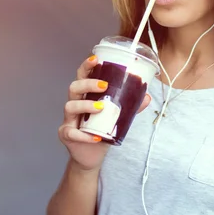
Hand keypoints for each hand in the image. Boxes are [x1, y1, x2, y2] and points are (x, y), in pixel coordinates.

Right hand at [58, 55, 151, 171]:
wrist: (92, 155)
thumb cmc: (102, 131)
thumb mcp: (117, 117)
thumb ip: (130, 107)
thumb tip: (147, 96)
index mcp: (85, 96)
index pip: (82, 76)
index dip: (86, 66)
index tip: (95, 59)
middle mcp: (75, 104)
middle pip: (74, 87)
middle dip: (88, 83)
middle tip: (104, 85)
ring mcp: (69, 120)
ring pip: (70, 106)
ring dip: (85, 105)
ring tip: (101, 108)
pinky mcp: (66, 135)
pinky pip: (71, 133)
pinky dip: (83, 135)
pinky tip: (95, 137)